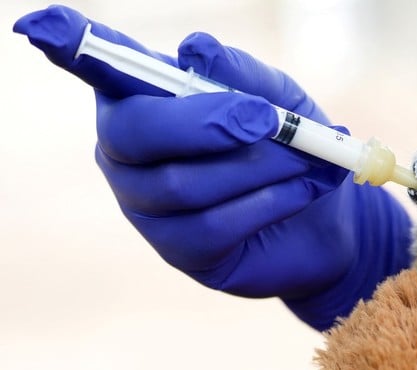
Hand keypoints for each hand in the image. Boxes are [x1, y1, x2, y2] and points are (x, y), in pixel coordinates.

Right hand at [14, 6, 411, 329]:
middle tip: (264, 119)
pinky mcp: (180, 252)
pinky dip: (265, 203)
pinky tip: (296, 193)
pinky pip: (211, 226)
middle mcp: (128, 154)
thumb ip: (241, 74)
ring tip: (302, 161)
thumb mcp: (280, 101)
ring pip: (180, 184)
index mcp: (144, 99)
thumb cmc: (293, 147)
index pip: (99, 69)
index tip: (42, 28)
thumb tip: (195, 51)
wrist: (332, 217)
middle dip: (203, 123)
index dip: (71, 48)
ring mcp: (147, 208)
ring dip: (255, 167)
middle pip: (133, 133)